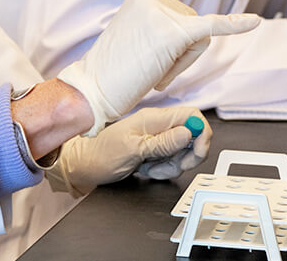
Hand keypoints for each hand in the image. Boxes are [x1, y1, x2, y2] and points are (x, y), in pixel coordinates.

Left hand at [49, 107, 210, 194]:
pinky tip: (147, 170)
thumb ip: (163, 142)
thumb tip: (189, 133)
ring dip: (172, 166)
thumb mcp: (133, 150)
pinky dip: (164, 170)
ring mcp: (156, 138)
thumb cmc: (100, 154)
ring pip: (183, 152)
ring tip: (150, 168)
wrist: (84, 165)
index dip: (201, 134)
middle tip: (170, 166)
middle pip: (192, 137)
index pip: (192, 116)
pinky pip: (171, 161)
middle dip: (186, 157)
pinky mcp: (154, 150)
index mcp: (154, 118)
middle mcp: (157, 125)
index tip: (197, 152)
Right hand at [56, 0, 259, 133]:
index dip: (173, 46)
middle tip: (149, 68)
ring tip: (151, 70)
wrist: (92, 90)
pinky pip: (212, 28)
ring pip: (200, 39)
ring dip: (181, 63)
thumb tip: (186, 32)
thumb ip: (158, 26)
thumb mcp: (136, 36)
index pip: (181, 17)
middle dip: (180, 54)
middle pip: (193, 26)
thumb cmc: (113, 70)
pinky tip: (255, 22)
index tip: (146, 57)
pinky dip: (236, 25)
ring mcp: (162, 13)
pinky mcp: (173, 33)